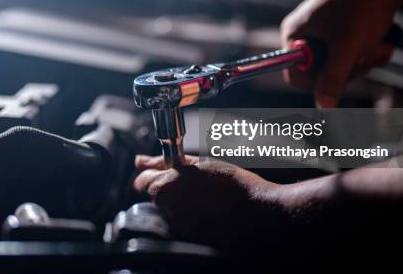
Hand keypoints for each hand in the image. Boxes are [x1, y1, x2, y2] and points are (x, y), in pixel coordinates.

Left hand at [133, 155, 289, 247]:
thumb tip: (139, 160)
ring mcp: (177, 229)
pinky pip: (180, 227)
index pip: (142, 181)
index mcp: (165, 187)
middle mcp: (167, 211)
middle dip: (167, 191)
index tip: (167, 177)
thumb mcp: (199, 165)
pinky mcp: (188, 241)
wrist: (263, 217)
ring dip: (178, 205)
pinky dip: (189, 220)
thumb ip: (163, 163)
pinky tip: (208, 214)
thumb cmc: (236, 187)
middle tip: (193, 188)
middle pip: (154, 198)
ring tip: (205, 201)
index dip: (154, 176)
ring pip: (167, 212)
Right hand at [281, 0, 400, 107]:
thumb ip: (333, 76)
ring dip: (364, 60)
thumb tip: (322, 106)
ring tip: (377, 42)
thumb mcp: (348, 45)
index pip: (295, 75)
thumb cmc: (362, 5)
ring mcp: (323, 34)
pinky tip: (380, 40)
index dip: (319, 81)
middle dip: (350, 68)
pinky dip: (369, 53)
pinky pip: (352, 56)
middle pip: (321, 74)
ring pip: (341, 67)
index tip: (341, 73)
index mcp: (294, 35)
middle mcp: (304, 35)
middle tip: (366, 52)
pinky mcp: (342, 33)